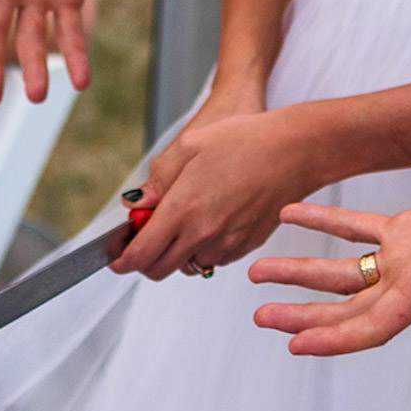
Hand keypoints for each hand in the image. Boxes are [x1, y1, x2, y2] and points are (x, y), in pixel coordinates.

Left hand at [115, 94, 317, 280]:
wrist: (294, 151)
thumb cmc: (244, 141)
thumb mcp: (189, 146)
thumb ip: (158, 180)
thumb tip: (136, 205)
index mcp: (183, 209)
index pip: (141, 254)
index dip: (122, 261)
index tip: (115, 259)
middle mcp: (203, 233)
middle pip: (159, 269)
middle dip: (144, 259)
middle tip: (145, 237)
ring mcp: (226, 243)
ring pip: (188, 266)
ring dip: (176, 253)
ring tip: (183, 220)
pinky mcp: (245, 247)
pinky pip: (214, 259)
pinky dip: (203, 249)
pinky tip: (210, 219)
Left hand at [247, 151, 410, 355]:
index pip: (375, 323)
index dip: (335, 338)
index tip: (295, 344)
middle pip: (349, 309)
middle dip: (304, 316)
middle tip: (260, 315)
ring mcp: (410, 256)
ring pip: (345, 274)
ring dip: (303, 275)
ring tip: (258, 273)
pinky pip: (358, 232)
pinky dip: (324, 225)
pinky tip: (291, 214)